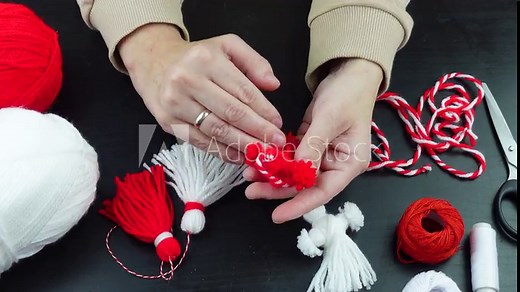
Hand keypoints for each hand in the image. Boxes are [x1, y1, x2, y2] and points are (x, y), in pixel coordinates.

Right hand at [119, 24, 285, 162]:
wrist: (153, 62)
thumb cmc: (197, 57)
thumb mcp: (227, 46)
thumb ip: (254, 62)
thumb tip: (273, 85)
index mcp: (207, 60)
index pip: (243, 90)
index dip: (264, 110)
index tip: (279, 124)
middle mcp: (188, 80)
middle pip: (231, 113)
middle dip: (258, 131)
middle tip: (276, 143)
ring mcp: (176, 103)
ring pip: (216, 130)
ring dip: (242, 145)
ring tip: (261, 153)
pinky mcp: (168, 122)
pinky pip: (200, 142)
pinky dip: (222, 152)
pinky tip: (238, 156)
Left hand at [244, 59, 382, 222]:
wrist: (350, 72)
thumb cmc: (348, 94)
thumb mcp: (330, 118)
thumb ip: (313, 145)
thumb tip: (297, 171)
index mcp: (350, 164)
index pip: (323, 192)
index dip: (299, 205)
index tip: (276, 215)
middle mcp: (336, 165)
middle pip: (305, 186)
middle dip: (278, 189)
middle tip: (250, 191)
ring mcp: (322, 155)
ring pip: (294, 173)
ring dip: (273, 174)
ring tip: (248, 176)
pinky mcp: (310, 144)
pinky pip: (291, 158)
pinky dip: (276, 160)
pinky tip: (258, 160)